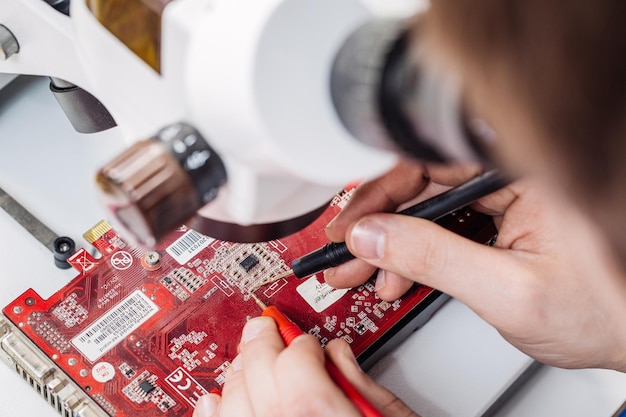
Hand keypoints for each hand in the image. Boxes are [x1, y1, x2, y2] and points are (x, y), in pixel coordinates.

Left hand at [192, 317, 418, 416]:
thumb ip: (366, 388)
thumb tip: (338, 356)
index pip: (297, 363)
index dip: (302, 345)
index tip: (309, 344)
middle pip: (258, 377)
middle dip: (262, 345)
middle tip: (265, 329)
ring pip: (232, 405)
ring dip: (238, 375)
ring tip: (248, 359)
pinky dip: (215, 415)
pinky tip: (215, 401)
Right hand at [325, 160, 625, 370]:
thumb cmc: (602, 311)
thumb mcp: (506, 291)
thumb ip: (434, 260)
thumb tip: (374, 236)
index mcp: (523, 174)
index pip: (429, 163)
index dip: (379, 193)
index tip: (350, 224)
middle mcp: (511, 178)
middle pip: (420, 185)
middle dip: (377, 225)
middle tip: (346, 252)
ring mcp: (503, 201)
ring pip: (425, 209)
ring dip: (389, 244)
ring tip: (365, 273)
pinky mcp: (496, 223)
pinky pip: (441, 228)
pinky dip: (413, 254)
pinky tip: (395, 275)